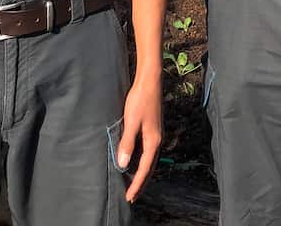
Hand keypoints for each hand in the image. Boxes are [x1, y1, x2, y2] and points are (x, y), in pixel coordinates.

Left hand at [117, 72, 161, 202]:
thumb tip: (123, 165)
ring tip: (134, 184)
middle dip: (141, 183)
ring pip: (150, 160)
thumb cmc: (139, 100)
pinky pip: (148, 152)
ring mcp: (156, 135)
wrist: (150, 82)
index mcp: (153, 142)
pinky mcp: (153, 129)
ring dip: (143, 174)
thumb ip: (127, 143)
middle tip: (132, 197)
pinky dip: (143, 162)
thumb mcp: (131, 122)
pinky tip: (136, 162)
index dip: (136, 185)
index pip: (144, 169)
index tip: (129, 198)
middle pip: (150, 168)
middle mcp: (157, 140)